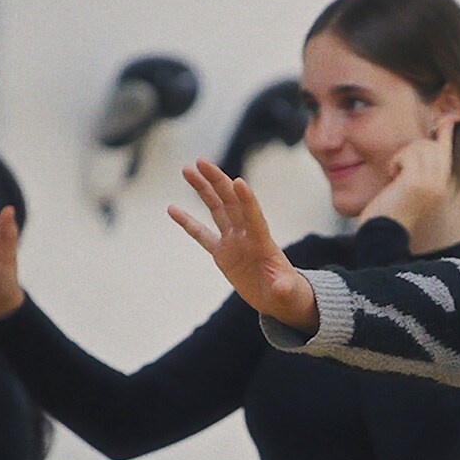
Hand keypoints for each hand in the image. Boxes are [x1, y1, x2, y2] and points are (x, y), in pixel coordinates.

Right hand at [169, 158, 317, 333]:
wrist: (279, 298)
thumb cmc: (288, 294)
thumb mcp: (287, 293)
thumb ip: (284, 287)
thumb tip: (281, 286)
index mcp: (263, 242)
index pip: (254, 217)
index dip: (247, 200)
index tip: (238, 181)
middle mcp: (247, 235)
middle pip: (230, 202)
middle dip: (216, 181)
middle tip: (201, 161)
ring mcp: (233, 241)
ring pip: (215, 208)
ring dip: (202, 189)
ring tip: (187, 170)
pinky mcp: (222, 252)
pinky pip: (201, 234)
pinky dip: (187, 222)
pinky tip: (172, 208)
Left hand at [357, 117, 456, 229]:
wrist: (384, 235)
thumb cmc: (390, 212)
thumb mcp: (408, 188)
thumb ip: (417, 168)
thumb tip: (420, 146)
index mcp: (441, 186)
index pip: (446, 151)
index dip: (446, 132)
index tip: (448, 119)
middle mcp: (440, 184)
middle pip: (430, 145)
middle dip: (411, 149)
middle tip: (399, 168)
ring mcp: (430, 183)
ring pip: (419, 147)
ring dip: (402, 156)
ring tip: (396, 175)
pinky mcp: (416, 182)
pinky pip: (407, 155)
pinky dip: (395, 162)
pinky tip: (392, 177)